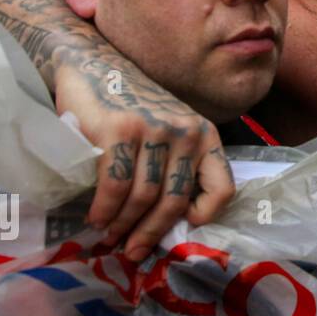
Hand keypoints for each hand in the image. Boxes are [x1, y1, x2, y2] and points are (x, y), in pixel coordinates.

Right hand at [54, 56, 234, 262]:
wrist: (93, 64)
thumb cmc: (133, 105)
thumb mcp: (170, 130)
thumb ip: (176, 164)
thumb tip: (171, 222)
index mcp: (204, 135)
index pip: (223, 187)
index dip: (206, 215)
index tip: (182, 228)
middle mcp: (185, 132)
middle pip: (174, 200)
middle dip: (152, 233)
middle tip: (133, 252)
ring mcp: (153, 129)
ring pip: (143, 197)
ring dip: (124, 225)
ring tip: (110, 237)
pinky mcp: (119, 130)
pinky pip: (115, 185)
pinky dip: (105, 210)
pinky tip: (97, 218)